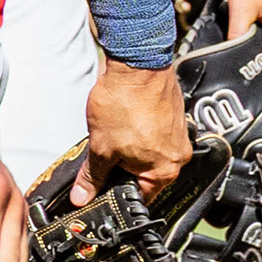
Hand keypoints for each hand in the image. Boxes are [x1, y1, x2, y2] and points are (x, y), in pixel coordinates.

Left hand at [75, 61, 191, 207]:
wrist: (136, 64)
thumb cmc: (124, 103)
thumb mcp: (101, 147)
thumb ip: (93, 176)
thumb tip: (83, 197)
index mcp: (165, 170)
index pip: (140, 196)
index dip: (115, 193)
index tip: (98, 190)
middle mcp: (177, 155)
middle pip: (143, 175)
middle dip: (119, 169)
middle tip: (101, 157)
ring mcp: (176, 135)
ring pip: (145, 154)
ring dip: (126, 149)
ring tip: (111, 134)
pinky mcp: (170, 117)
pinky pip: (151, 136)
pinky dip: (134, 133)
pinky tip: (121, 122)